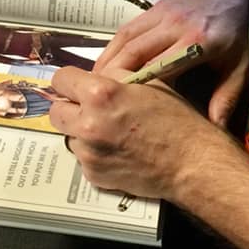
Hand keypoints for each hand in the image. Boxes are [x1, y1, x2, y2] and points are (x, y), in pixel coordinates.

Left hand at [49, 66, 227, 198]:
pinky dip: (95, 152)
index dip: (70, 80)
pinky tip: (118, 148)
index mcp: (100, 94)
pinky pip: (83, 157)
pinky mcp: (93, 174)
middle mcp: (88, 124)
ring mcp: (89, 153)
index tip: (77, 84)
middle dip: (71, 106)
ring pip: (69, 135)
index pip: (60, 79)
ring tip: (112, 130)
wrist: (192, 163)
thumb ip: (116, 75)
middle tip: (91, 108)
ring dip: (83, 131)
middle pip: (56, 111)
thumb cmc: (177, 121)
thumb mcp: (149, 82)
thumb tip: (95, 74)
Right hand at [94, 0, 248, 127]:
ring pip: (124, 37)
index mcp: (195, 42)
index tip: (120, 110)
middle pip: (133, 51)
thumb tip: (213, 131)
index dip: (136, 88)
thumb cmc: (240, 33)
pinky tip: (107, 63)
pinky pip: (128, 28)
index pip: (156, 68)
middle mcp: (174, 25)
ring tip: (94, 84)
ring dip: (107, 59)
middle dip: (112, 76)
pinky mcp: (156, 7)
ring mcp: (162, 12)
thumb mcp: (240, 67)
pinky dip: (114, 46)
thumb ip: (225, 98)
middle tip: (96, 100)